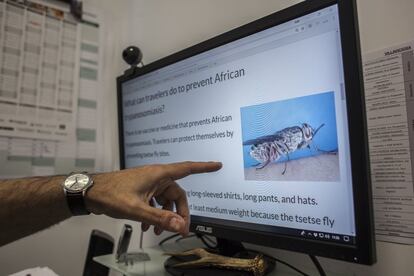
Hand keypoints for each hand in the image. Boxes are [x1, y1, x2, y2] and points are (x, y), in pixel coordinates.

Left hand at [85, 161, 221, 235]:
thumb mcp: (136, 209)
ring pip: (166, 199)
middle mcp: (156, 176)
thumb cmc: (110, 194)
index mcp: (158, 174)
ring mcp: (148, 183)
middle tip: (181, 228)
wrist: (90, 192)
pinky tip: (150, 225)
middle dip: (180, 211)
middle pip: (178, 193)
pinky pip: (156, 201)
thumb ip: (159, 217)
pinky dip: (157, 213)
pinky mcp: (142, 189)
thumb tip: (180, 225)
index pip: (187, 168)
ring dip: (167, 214)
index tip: (217, 165)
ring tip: (161, 230)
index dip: (204, 167)